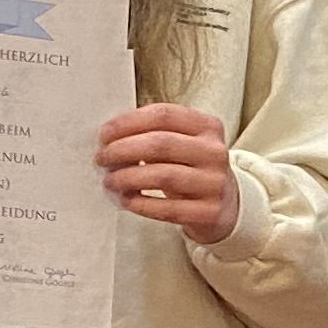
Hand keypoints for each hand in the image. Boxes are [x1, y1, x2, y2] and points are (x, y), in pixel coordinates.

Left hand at [99, 104, 240, 244]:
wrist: (226, 204)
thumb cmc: (191, 167)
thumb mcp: (183, 142)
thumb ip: (154, 133)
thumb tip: (110, 137)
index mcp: (207, 126)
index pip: (162, 115)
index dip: (127, 122)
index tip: (104, 134)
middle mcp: (214, 152)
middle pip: (160, 144)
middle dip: (122, 150)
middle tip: (101, 158)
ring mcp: (214, 183)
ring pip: (162, 176)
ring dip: (127, 178)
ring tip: (110, 180)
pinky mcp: (209, 212)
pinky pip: (167, 209)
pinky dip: (140, 204)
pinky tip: (126, 200)